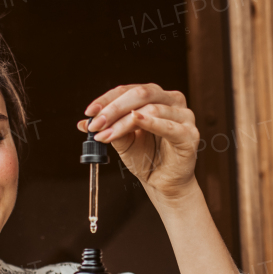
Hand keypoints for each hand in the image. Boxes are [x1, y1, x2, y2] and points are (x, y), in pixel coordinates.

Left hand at [79, 83, 198, 199]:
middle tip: (96, 123)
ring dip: (123, 122)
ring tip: (106, 135)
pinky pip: (169, 125)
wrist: (163, 183)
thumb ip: (108, 128)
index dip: (107, 100)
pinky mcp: (189, 134)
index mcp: (156, 96)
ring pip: (150, 109)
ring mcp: (184, 116)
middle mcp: (172, 100)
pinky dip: (151, 122)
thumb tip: (83, 123)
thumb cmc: (146, 158)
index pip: (129, 90)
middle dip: (114, 108)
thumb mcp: (123, 141)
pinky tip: (136, 120)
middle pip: (141, 94)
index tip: (89, 112)